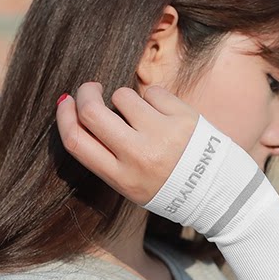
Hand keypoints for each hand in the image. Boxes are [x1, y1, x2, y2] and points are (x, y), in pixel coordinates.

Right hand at [55, 82, 199, 205]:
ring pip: (123, 96)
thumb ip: (104, 155)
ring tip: (144, 116)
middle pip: (92, 112)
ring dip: (127, 99)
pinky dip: (153, 98)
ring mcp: (162, 136)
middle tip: (91, 89)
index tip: (65, 102)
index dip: (64, 116)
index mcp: (121, 178)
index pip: (76, 141)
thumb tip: (76, 109)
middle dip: (86, 93)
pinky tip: (165, 116)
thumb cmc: (165, 184)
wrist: (215, 190)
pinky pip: (152, 92)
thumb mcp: (130, 184)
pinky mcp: (183, 118)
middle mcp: (139, 157)